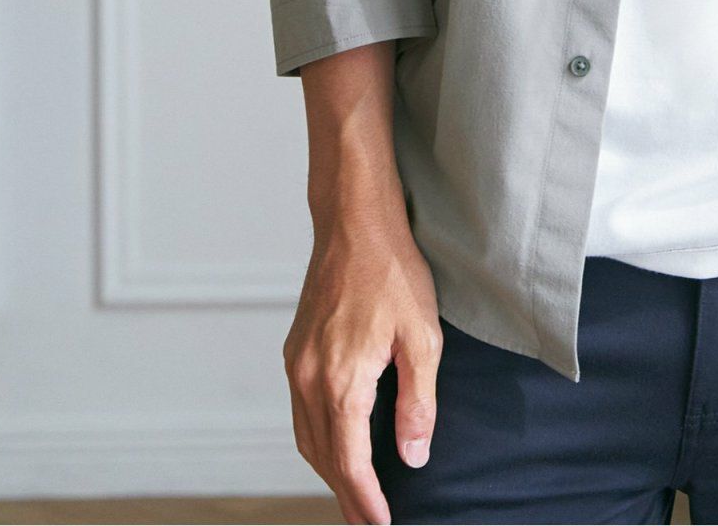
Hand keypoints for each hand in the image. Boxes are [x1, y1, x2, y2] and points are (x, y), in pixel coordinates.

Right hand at [283, 210, 442, 523]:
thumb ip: (418, 401)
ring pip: (306, 437)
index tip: (381, 525)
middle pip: (323, 457)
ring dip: (329, 469)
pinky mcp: (295, 351)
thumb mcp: (423, 336)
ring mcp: (297, 364)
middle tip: (368, 521)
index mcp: (342, 381)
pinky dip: (318, 439)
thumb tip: (414, 455)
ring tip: (354, 494)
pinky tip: (337, 444)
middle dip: (345, 494)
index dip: (366, 499)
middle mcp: (309, 379)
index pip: (350, 462)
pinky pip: (301, 412)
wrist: (354, 222)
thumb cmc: (394, 270)